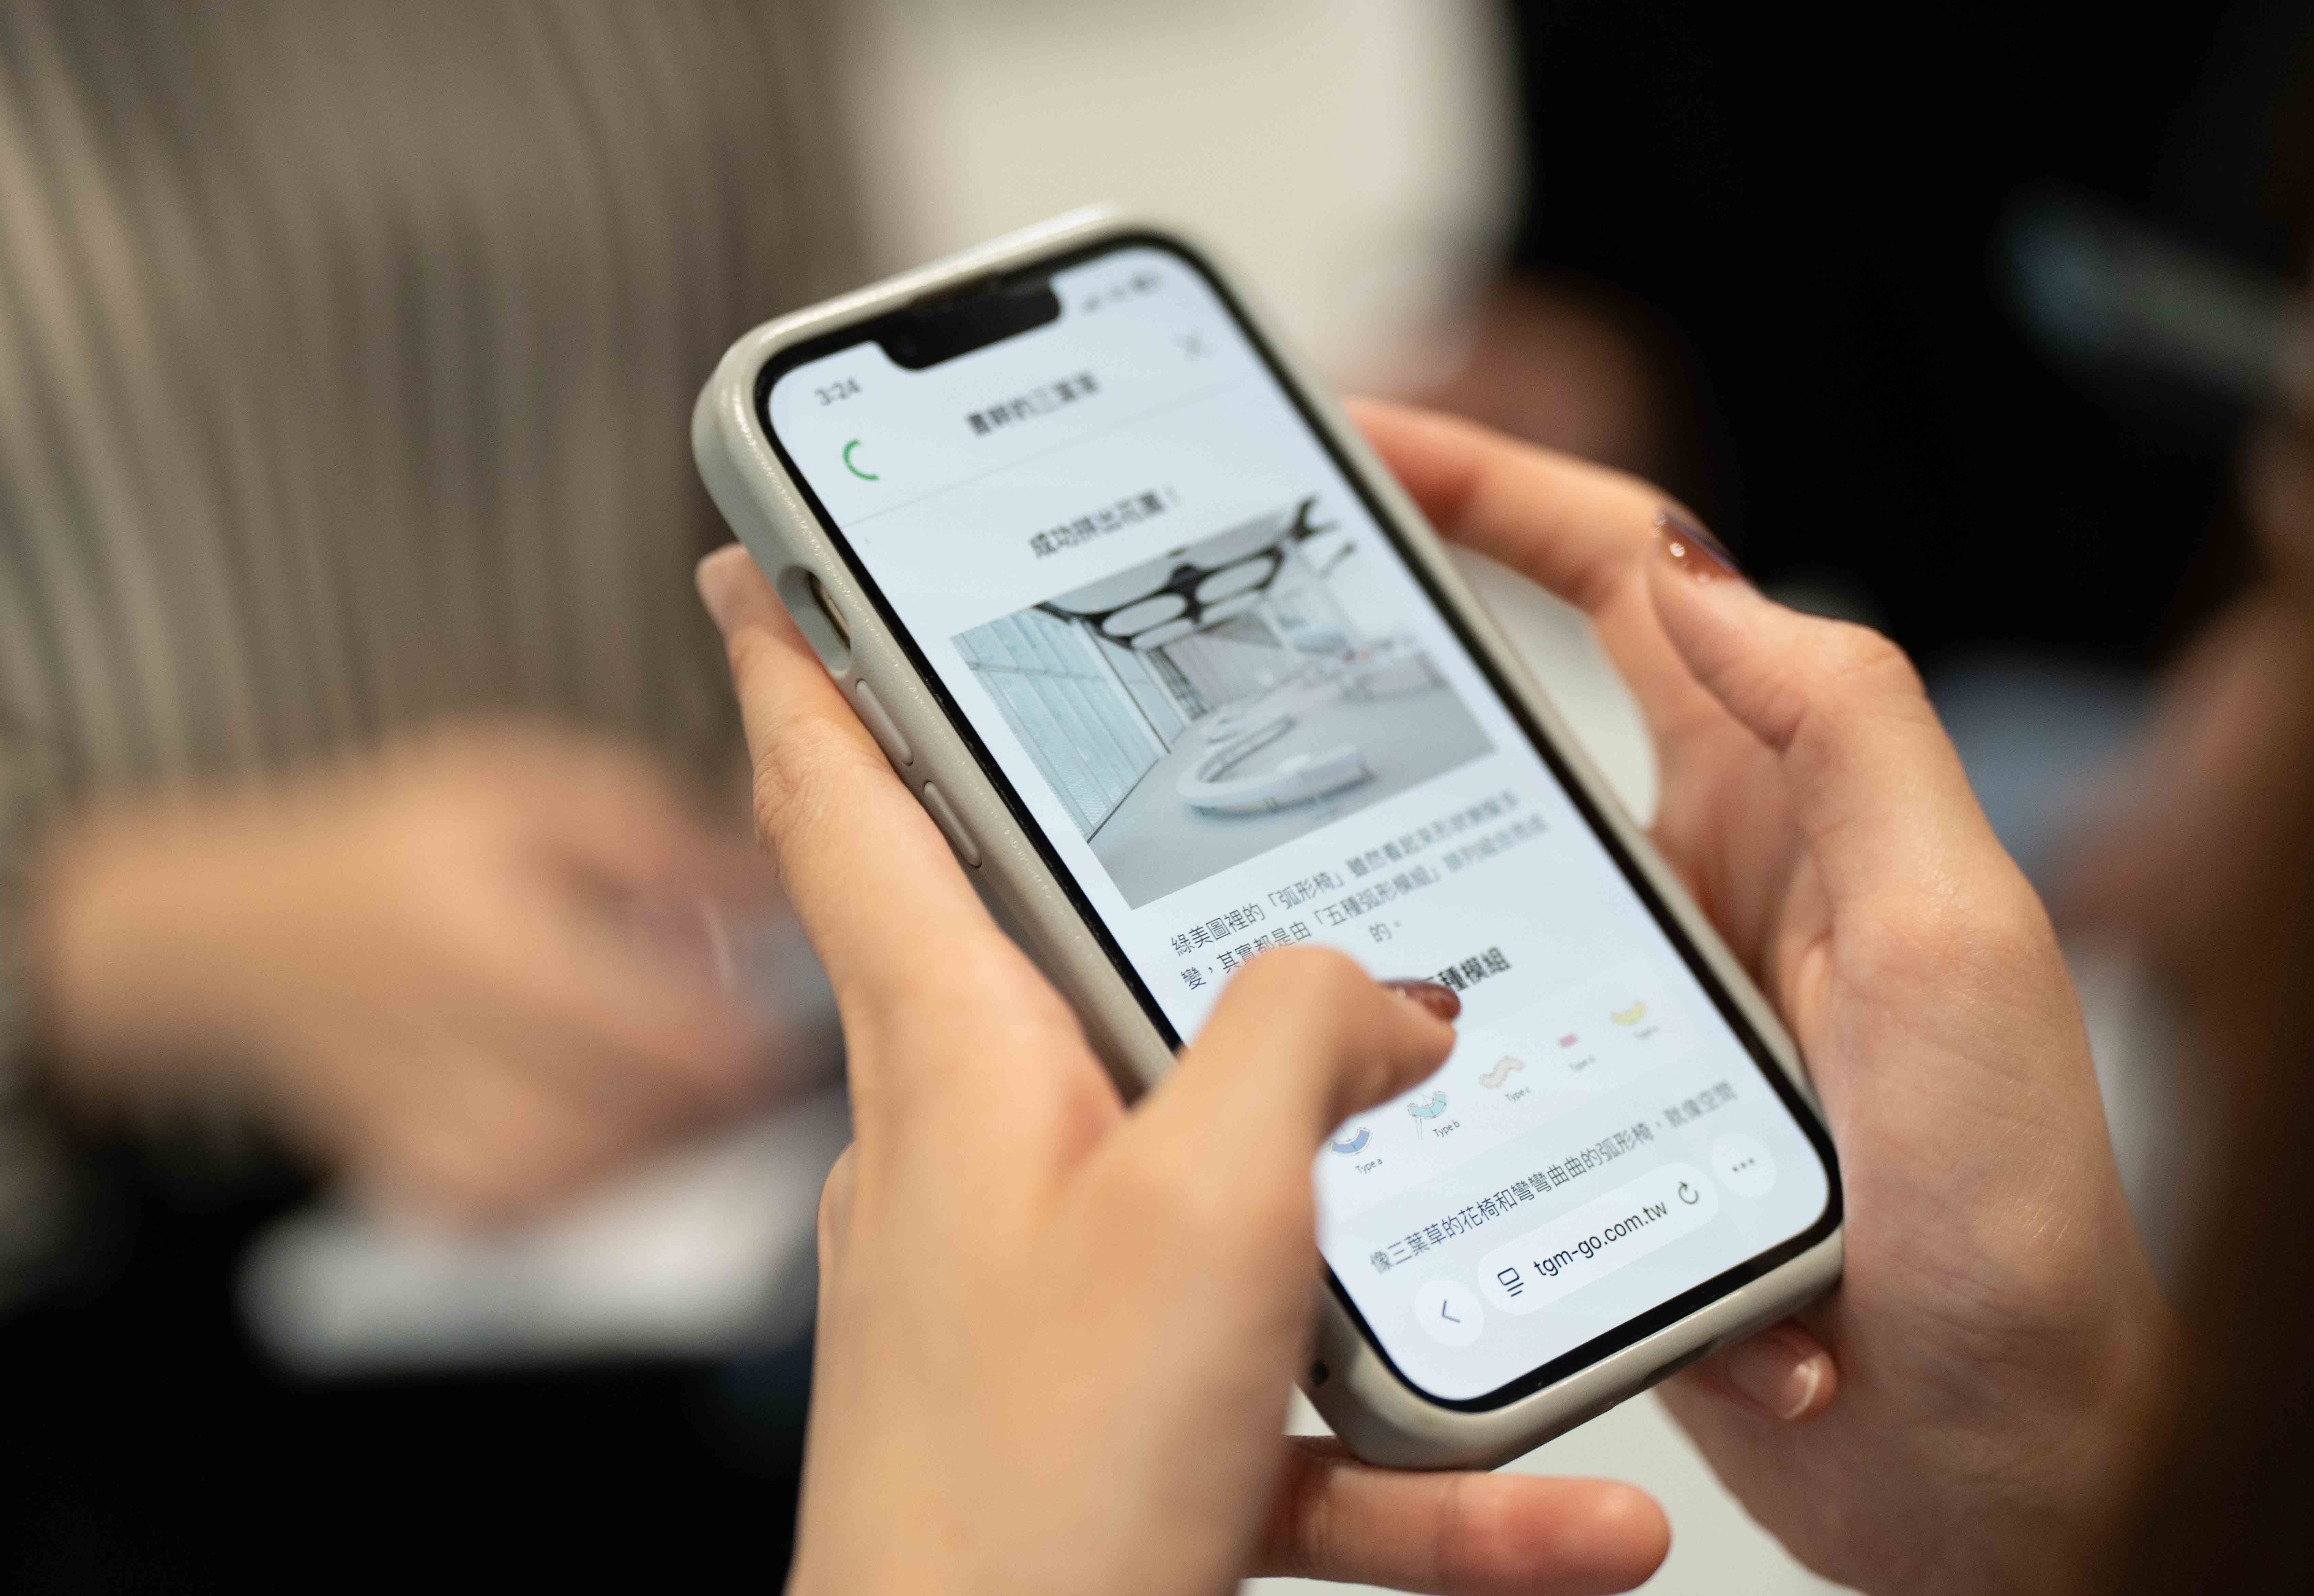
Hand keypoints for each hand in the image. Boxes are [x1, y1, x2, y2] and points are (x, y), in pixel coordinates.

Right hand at [32, 719, 806, 1218]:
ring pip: (625, 1171)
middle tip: (753, 1023)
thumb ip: (662, 834)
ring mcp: (443, 1148)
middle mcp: (462, 1064)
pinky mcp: (434, 1195)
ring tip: (673, 1053)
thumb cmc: (391, 849)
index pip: (684, 1040)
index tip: (805, 1001)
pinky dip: (607, 1161)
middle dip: (732, 1076)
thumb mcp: (527, 788)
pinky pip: (564, 1204)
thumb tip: (785, 878)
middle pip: (669, 1116)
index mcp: (491, 952)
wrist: (237, 944)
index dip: (768, 1032)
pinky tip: (604, 1100)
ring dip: (678, 1123)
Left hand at [698, 549, 1669, 1595]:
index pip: (843, 801)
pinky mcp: (1118, 1416)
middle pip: (1022, 955)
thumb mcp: (1209, 1208)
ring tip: (1494, 1210)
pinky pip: (1290, 1407)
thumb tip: (1383, 993)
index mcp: (957, 1056)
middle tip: (1163, 791)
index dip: (797, 662)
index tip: (760, 562)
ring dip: (1359, 1226)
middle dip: (1091, 867)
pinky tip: (1569, 1518)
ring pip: (1217, 1198)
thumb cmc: (1044, 1479)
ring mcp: (1046, 1289)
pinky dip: (1419, 1465)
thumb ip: (1304, 1044)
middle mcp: (980, 1153)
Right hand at [1352, 401, 2174, 1594]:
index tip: (1381, 441)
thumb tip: (1704, 577)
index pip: (1634, 588)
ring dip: (1362, 827)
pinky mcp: (1583, 1111)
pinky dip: (1384, 1012)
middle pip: (1519, 705)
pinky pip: (1451, 1027)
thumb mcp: (1956, 937)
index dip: (1505, 494)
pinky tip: (1303, 1025)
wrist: (1987, 1473)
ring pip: (1462, 868)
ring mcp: (1631, 997)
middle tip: (1245, 605)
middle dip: (1390, 629)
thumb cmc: (2010, 1225)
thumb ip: (1850, 739)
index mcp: (1792, 811)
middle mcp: (1701, 886)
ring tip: (1227, 807)